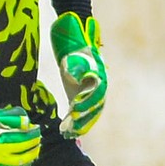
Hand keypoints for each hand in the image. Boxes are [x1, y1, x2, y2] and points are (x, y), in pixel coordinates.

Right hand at [0, 88, 40, 165]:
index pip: (23, 139)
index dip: (32, 134)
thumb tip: (26, 124)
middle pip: (24, 154)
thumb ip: (12, 117)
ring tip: (33, 149)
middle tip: (37, 139)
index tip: (37, 129)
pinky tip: (24, 163)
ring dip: (29, 157)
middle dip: (34, 146)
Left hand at [50, 12, 106, 137]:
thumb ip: (75, 63)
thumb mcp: (75, 50)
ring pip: (89, 109)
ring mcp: (90, 88)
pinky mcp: (80, 90)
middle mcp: (97, 84)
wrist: (75, 33)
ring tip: (69, 133)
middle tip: (73, 131)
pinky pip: (81, 107)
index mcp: (98, 75)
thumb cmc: (75, 42)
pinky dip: (75, 118)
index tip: (75, 114)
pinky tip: (66, 127)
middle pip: (94, 106)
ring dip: (81, 122)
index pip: (95, 95)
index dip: (86, 106)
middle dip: (85, 120)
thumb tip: (74, 76)